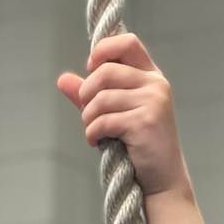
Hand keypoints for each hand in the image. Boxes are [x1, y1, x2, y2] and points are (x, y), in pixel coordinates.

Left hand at [56, 32, 188, 197]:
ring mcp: (152, 102)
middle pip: (106, 71)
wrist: (161, 181)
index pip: (127, 42)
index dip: (102, 51)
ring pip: (102, 98)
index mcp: (151, 76)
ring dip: (88, 118)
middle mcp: (155, 84)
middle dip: (86, 93)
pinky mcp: (144, 123)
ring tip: (93, 132)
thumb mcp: (115, 114)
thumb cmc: (137, 148)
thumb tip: (62, 79)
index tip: (89, 70)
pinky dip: (92, 133)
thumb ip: (92, 96)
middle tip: (87, 114)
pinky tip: (96, 142)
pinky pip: (104, 120)